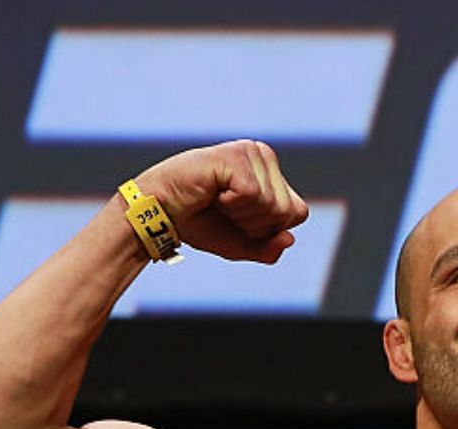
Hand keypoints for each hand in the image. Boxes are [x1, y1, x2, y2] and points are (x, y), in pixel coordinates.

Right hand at [134, 140, 308, 263]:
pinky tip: (213, 193)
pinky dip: (232, 205)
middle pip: (287, 211)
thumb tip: (290, 239)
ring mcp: (250, 152)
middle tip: (225, 211)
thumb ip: (268, 247)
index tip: (238, 220)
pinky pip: (252, 195)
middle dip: (256, 225)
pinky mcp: (234, 156)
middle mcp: (263, 155)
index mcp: (270, 172)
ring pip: (272, 204)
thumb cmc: (199, 223)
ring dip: (242, 216)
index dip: (269, 229)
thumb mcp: (241, 244)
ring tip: (217, 201)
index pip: (297, 213)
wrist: (160, 214)